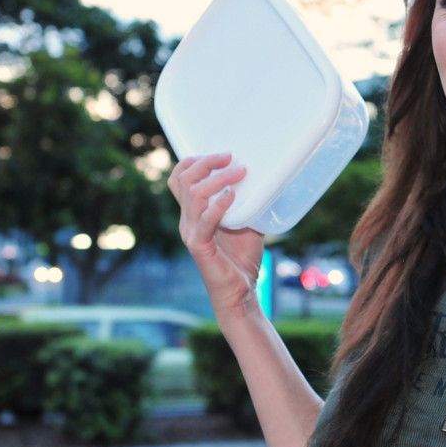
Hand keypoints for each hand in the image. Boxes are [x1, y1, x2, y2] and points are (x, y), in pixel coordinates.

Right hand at [167, 153, 264, 316]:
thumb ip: (249, 202)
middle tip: (231, 158)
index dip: (195, 161)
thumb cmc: (242, 257)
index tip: (223, 155)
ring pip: (194, 194)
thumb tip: (267, 178)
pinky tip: (233, 196)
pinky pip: (204, 221)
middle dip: (206, 163)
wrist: (240, 291)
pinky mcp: (199, 247)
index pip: (179, 178)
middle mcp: (187, 220)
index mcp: (193, 212)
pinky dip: (218, 205)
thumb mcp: (247, 221)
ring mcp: (191, 232)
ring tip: (240, 174)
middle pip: (183, 180)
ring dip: (218, 179)